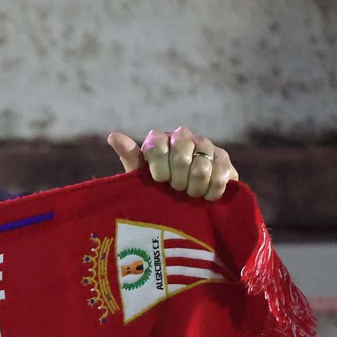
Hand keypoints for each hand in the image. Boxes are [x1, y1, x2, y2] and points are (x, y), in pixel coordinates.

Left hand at [108, 126, 237, 200]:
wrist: (186, 200)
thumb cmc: (156, 188)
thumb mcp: (139, 176)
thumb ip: (130, 156)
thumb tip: (113, 136)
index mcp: (159, 138)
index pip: (157, 145)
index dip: (159, 169)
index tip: (159, 181)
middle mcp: (183, 136)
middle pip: (181, 156)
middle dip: (177, 180)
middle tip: (176, 190)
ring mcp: (206, 145)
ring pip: (201, 167)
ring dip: (194, 188)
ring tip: (190, 195)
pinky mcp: (224, 158)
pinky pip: (221, 173)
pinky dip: (212, 190)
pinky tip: (206, 196)